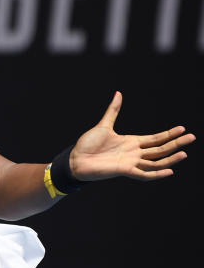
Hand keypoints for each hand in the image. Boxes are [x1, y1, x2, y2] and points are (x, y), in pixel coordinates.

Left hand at [70, 92, 194, 181]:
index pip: (155, 139)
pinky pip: (144, 174)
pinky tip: (169, 171)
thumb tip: (118, 93)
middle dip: (176, 143)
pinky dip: (156, 174)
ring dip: (170, 158)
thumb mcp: (104, 125)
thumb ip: (113, 110)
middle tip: (192, 137)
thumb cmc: (88, 144)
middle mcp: (133, 153)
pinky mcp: (124, 171)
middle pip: (160, 149)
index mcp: (131, 142)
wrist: (75, 159)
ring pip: (156, 162)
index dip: (168, 134)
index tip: (182, 128)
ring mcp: (130, 162)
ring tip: (184, 153)